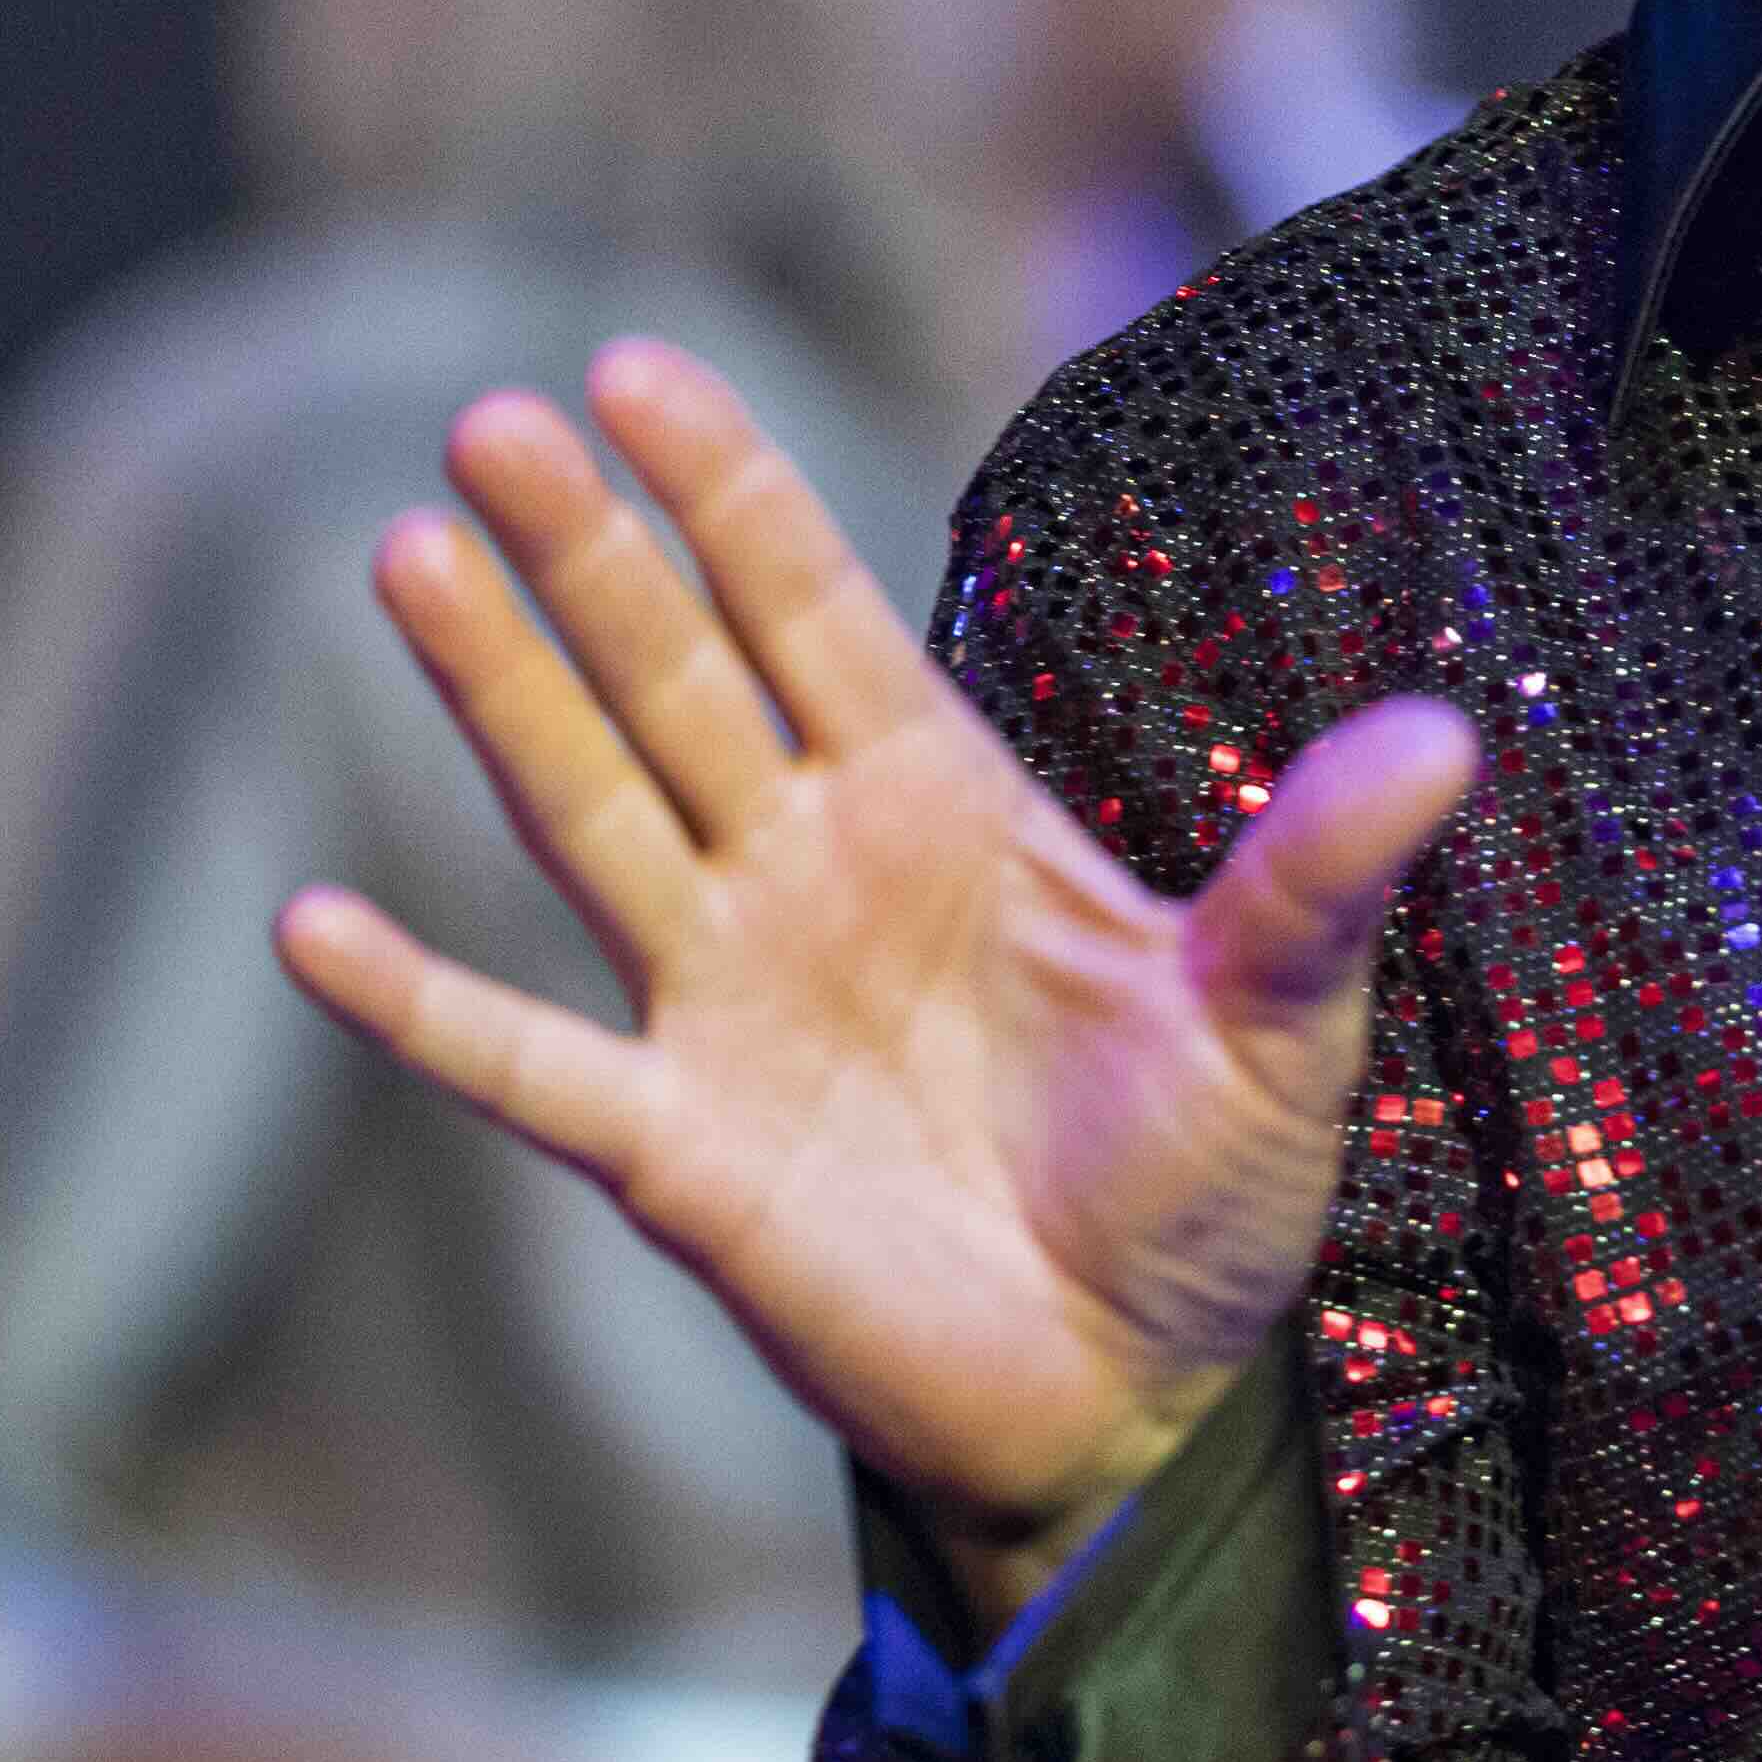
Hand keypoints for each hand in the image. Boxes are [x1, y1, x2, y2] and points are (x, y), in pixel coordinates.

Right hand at [272, 338, 1478, 1606]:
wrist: (1136, 1394)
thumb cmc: (1205, 1193)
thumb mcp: (1285, 1016)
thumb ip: (1325, 870)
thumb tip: (1451, 733)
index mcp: (943, 805)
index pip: (811, 610)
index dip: (726, 493)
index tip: (635, 368)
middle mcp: (809, 873)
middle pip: (676, 675)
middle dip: (590, 550)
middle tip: (492, 416)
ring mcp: (725, 1001)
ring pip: (588, 808)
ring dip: (498, 689)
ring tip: (410, 548)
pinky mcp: (677, 1150)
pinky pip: (523, 1063)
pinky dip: (419, 1003)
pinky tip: (310, 925)